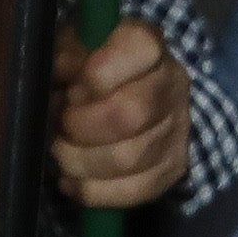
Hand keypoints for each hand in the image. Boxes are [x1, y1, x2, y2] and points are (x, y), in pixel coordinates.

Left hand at [51, 18, 193, 210]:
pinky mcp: (172, 168)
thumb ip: (65, 54)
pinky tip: (71, 182)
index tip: (70, 87)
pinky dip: (94, 192)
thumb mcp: (75, 45)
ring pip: (130, 159)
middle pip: (130, 114)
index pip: (138, 50)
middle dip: (82, 126)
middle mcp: (172, 84)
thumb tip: (60, 72)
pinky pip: (136, 191)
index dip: (96, 74)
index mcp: (148, 44)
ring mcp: (177, 129)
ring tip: (60, 153)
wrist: (139, 92)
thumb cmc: (95, 64)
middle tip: (61, 125)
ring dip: (81, 162)